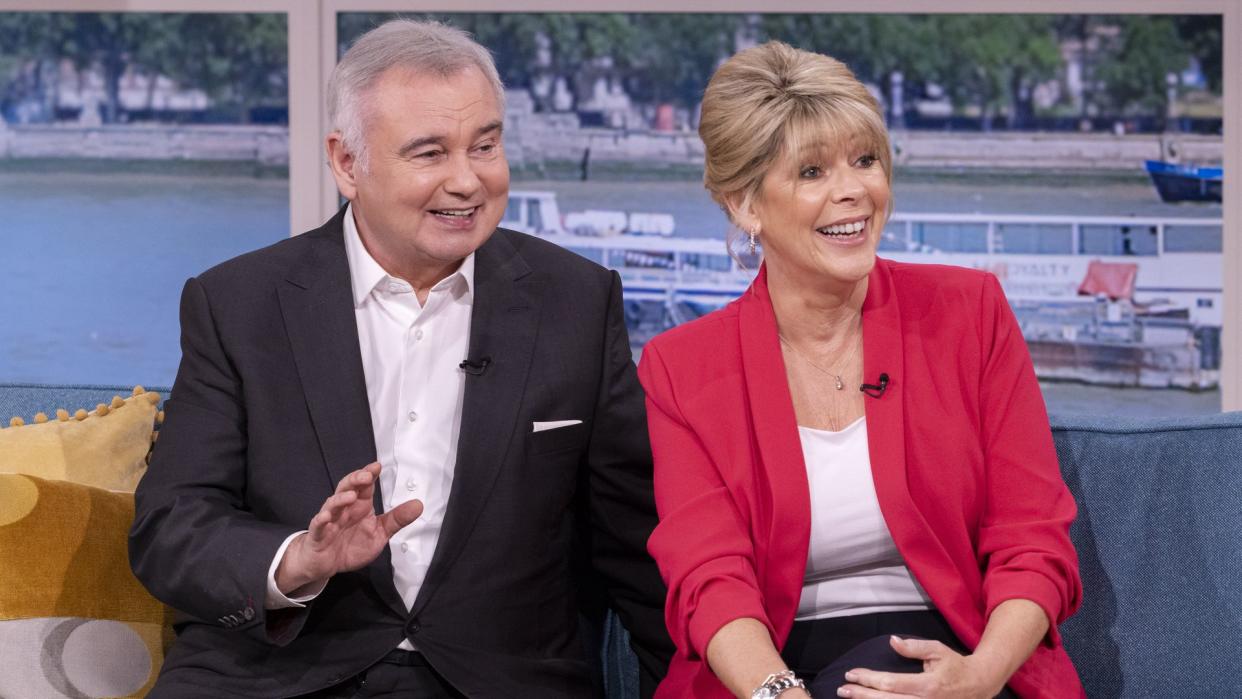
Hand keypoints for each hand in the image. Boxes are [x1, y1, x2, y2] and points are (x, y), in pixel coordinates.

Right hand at [275, 462, 422, 594]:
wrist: (327, 564)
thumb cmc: (351, 545)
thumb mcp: (380, 533)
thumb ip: (397, 519)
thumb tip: (418, 505)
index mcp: (359, 506)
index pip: (364, 486)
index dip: (369, 474)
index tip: (378, 466)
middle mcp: (344, 509)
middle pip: (347, 488)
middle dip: (355, 480)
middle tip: (366, 475)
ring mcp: (330, 520)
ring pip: (332, 504)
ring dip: (340, 499)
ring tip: (351, 496)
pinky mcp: (318, 535)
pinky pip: (318, 525)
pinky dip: (321, 520)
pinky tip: (326, 516)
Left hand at [836, 636, 1004, 698]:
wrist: (979, 686)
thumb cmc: (955, 666)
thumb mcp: (937, 651)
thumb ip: (914, 647)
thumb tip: (892, 641)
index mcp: (928, 685)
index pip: (891, 683)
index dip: (869, 679)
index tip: (852, 674)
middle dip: (862, 695)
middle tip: (842, 689)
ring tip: (850, 697)